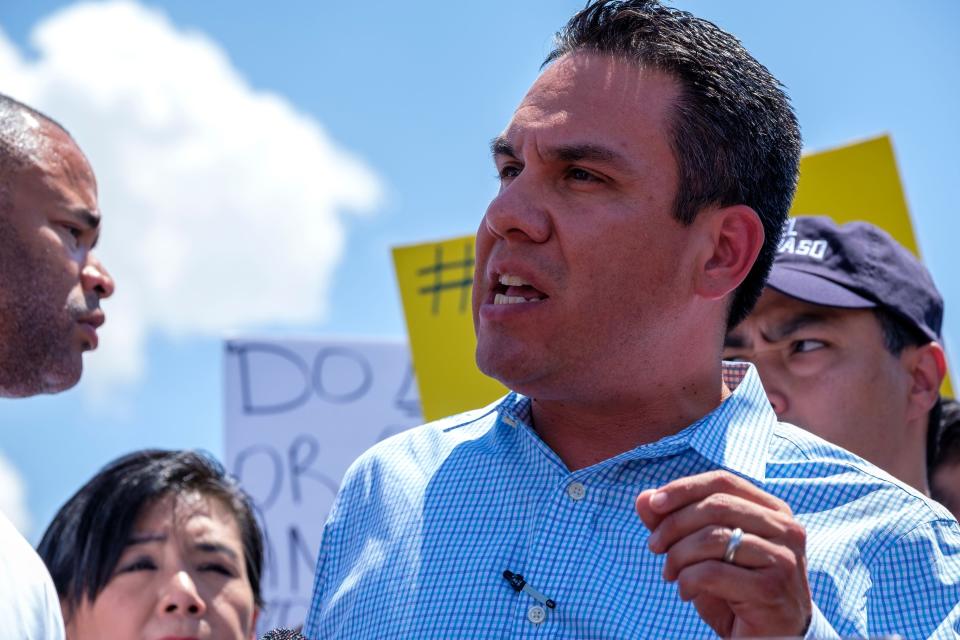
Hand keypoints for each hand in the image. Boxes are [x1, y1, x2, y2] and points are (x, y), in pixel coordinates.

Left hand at [635, 470, 811, 636]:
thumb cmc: (735, 592)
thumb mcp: (702, 553)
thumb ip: (675, 522)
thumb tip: (644, 497)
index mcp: (773, 511)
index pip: (723, 482)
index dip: (683, 488)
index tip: (653, 504)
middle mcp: (786, 529)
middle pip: (716, 506)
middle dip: (674, 524)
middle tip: (654, 546)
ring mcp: (783, 558)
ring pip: (712, 538)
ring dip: (677, 555)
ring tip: (670, 573)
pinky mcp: (771, 588)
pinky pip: (712, 572)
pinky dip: (688, 580)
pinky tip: (686, 592)